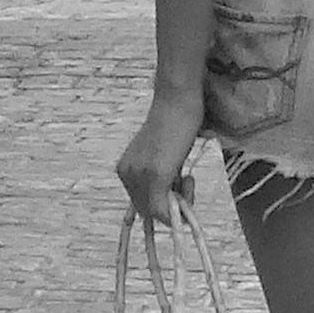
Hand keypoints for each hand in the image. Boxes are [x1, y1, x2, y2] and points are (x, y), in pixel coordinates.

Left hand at [118, 91, 208, 226]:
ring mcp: (140, 176)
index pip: (140, 203)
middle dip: (171, 206)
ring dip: (179, 203)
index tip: (179, 187)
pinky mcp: (156, 175)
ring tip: (188, 178)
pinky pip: (165, 211)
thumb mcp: (162, 155)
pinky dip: (183, 203)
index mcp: (125, 169)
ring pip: (157, 213)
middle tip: (187, 182)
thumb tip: (171, 202)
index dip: (163, 203)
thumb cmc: (175, 123)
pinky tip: (188, 179)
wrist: (176, 100)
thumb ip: (160, 177)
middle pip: (148, 211)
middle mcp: (127, 173)